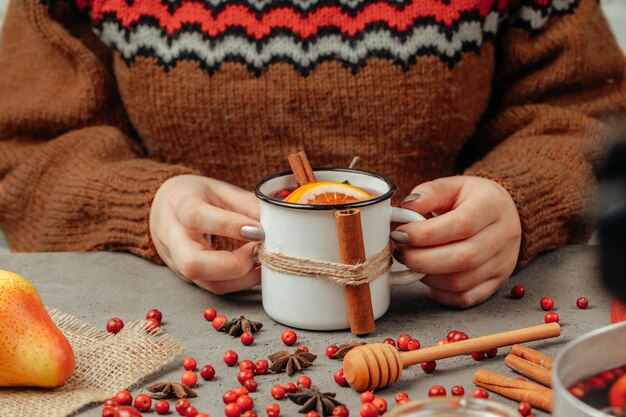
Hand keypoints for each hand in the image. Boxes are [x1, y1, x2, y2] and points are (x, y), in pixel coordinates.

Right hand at [150, 175, 260, 293]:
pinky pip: (216, 287)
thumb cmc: (194, 197)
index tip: (260, 230)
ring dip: (243, 278)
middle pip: (194, 263)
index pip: (198, 218)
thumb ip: (245, 203)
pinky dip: (241, 282)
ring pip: (208, 282)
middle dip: (233, 264)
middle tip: (258, 250)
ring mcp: (179, 262)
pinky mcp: (189, 277)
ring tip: (264, 260)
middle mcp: (174, 239)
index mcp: (180, 207)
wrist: (162, 209)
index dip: (231, 226)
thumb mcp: (218, 189)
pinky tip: (256, 269)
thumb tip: (275, 217)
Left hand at [392, 176, 520, 307]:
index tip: (400, 234)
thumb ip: (428, 194)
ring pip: (462, 282)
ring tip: (412, 262)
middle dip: (422, 260)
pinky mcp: (497, 281)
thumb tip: (407, 206)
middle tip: (400, 253)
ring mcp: (503, 262)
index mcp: (492, 205)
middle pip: (463, 258)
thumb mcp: (450, 186)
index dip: (426, 234)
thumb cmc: (470, 199)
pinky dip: (441, 293)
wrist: (501, 213)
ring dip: (428, 276)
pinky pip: (466, 298)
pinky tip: (428, 277)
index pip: (462, 224)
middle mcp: (504, 235)